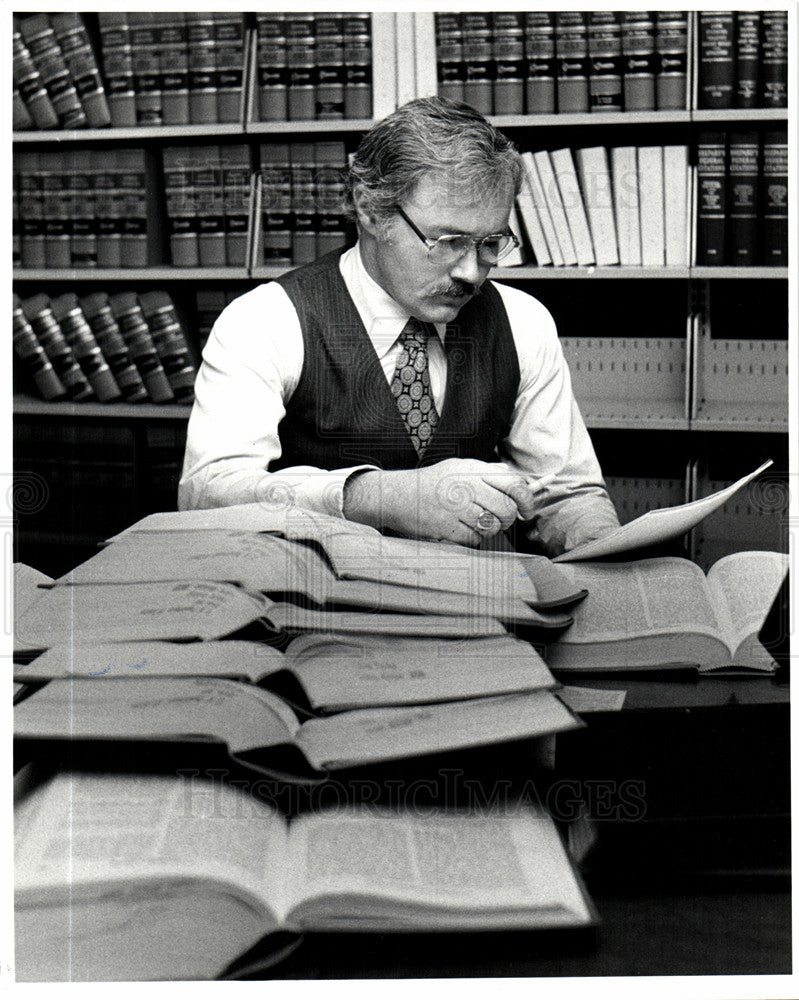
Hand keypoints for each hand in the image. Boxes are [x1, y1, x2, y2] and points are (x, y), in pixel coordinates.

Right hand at [343, 459, 538, 545]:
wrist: (397, 496)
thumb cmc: (433, 483)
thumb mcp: (460, 467)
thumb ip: (489, 472)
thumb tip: (520, 484)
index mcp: (471, 470)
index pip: (512, 484)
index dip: (526, 499)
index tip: (527, 509)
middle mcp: (464, 487)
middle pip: (505, 509)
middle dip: (507, 518)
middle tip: (499, 519)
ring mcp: (454, 508)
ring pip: (491, 526)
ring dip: (490, 529)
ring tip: (478, 522)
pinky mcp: (445, 527)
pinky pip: (474, 539)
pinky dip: (474, 538)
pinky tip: (463, 529)